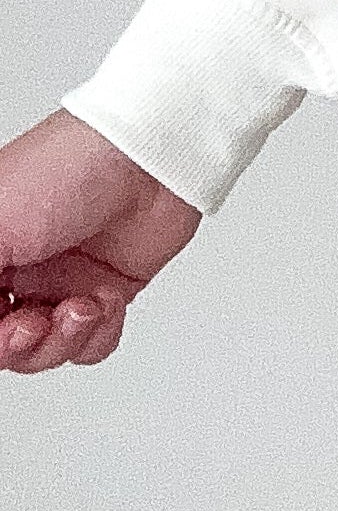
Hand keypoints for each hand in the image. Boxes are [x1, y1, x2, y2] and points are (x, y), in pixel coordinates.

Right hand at [0, 108, 203, 374]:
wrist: (150, 159)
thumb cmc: (68, 168)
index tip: (2, 316)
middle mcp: (16, 271)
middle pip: (2, 343)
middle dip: (16, 346)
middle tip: (32, 325)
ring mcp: (61, 283)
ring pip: (43, 351)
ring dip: (62, 340)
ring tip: (80, 306)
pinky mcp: (105, 292)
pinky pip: (90, 343)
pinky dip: (97, 334)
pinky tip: (104, 301)